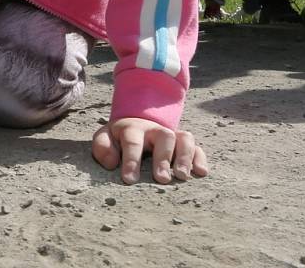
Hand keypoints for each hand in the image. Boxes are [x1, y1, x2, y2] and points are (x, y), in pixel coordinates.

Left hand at [92, 117, 207, 183]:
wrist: (134, 124)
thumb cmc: (117, 138)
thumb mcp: (104, 138)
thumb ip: (103, 148)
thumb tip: (113, 163)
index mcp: (132, 129)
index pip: (133, 141)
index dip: (131, 160)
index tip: (129, 179)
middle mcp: (154, 130)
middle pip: (164, 136)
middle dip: (163, 158)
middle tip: (162, 179)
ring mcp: (171, 135)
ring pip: (184, 138)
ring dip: (185, 157)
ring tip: (182, 176)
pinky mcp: (183, 144)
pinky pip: (197, 147)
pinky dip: (200, 158)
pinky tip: (201, 173)